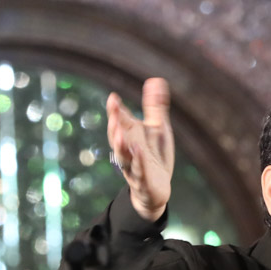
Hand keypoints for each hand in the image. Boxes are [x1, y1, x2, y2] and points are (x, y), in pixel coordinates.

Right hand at [107, 77, 174, 221]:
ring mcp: (134, 167)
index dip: (116, 110)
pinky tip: (138, 152)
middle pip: (118, 137)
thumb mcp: (157, 129)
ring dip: (121, 146)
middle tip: (113, 111)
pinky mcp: (143, 182)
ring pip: (123, 157)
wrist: (156, 189)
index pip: (121, 121)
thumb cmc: (154, 156)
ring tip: (120, 133)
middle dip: (115, 124)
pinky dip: (138, 163)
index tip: (113, 98)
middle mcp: (128, 151)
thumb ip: (155, 107)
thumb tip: (155, 79)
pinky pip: (139, 172)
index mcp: (131, 136)